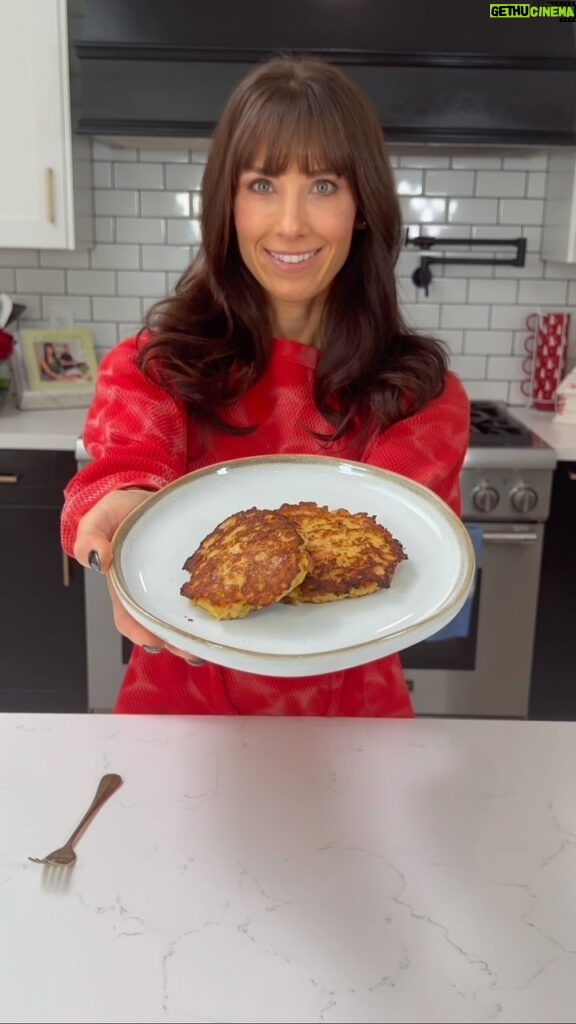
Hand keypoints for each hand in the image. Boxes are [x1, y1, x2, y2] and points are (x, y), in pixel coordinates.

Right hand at [74, 488, 204, 665]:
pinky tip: (232, 610)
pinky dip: (219, 606)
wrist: (149, 495)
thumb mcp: (100, 518)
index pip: (129, 619)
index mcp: (125, 588)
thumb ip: (90, 536)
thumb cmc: (122, 511)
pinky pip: (208, 595)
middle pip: (163, 628)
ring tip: (214, 642)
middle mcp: (152, 594)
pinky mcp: (199, 576)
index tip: (154, 641)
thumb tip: (96, 558)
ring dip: (199, 635)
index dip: (140, 633)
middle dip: (177, 643)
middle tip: (194, 649)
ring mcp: (175, 588)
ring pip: (187, 619)